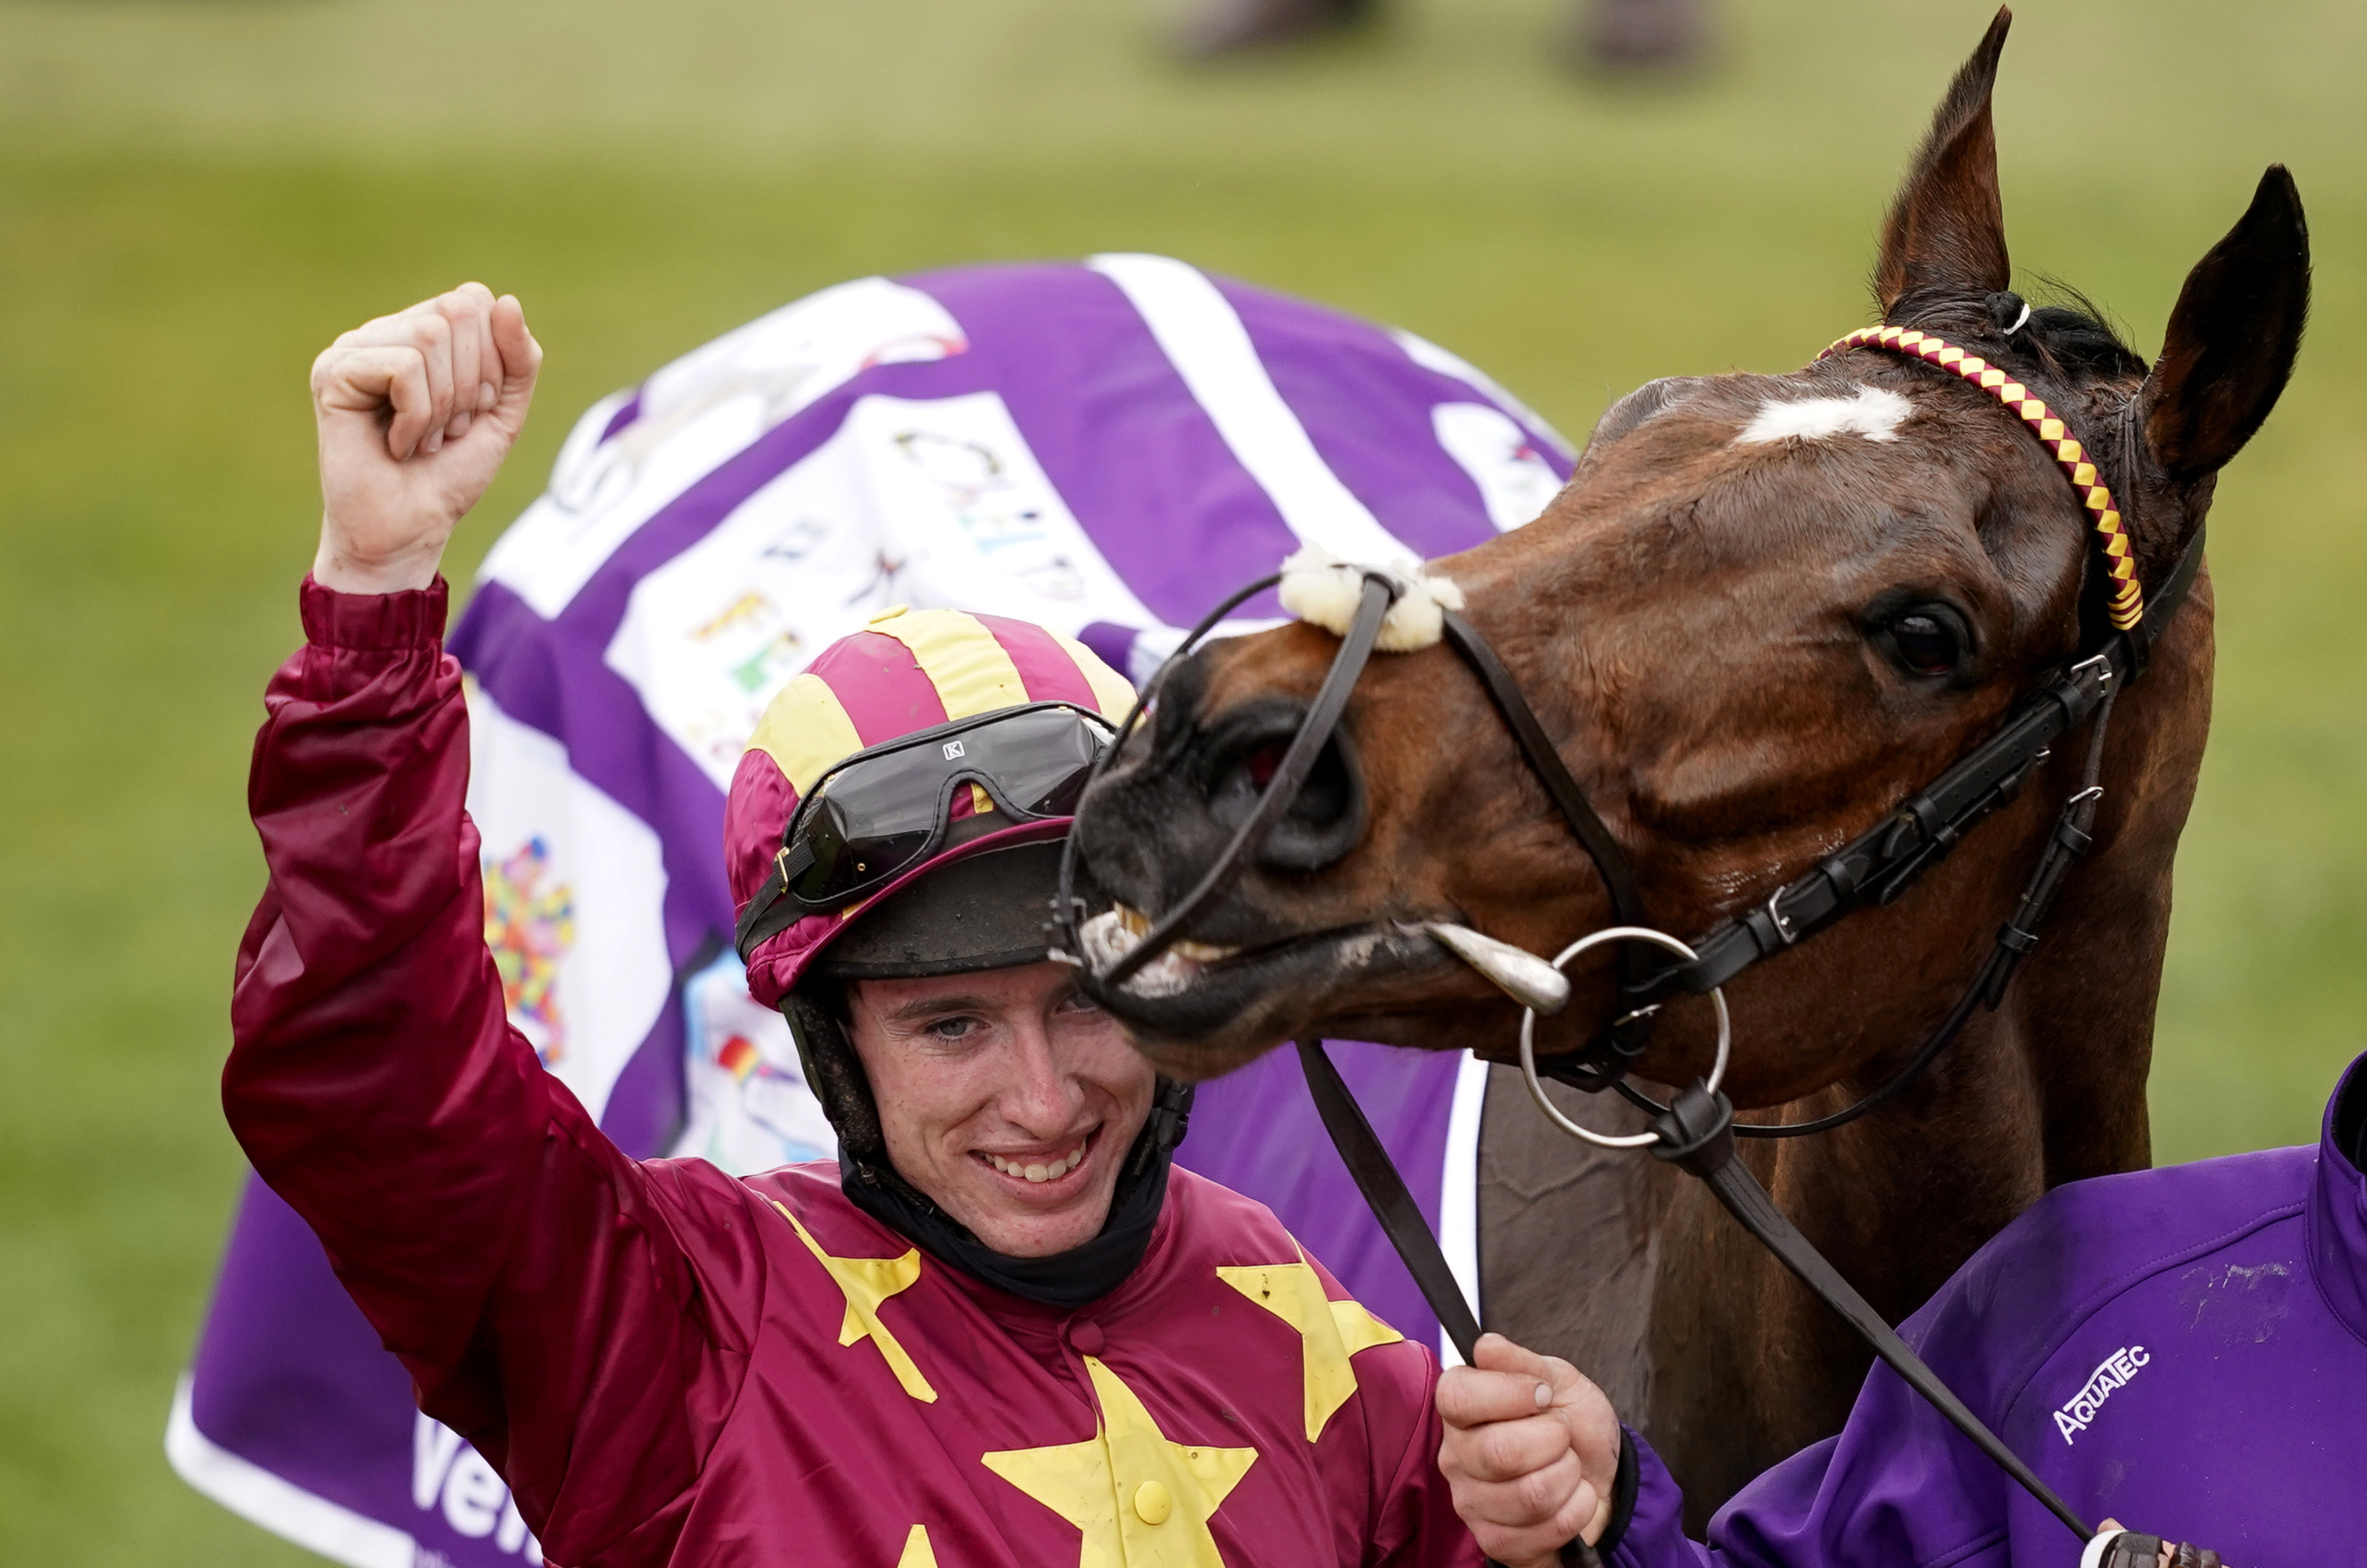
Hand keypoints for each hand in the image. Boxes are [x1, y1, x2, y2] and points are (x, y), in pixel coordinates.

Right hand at [310, 283, 540, 593]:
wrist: (410, 530)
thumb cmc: (450, 474)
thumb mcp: (502, 412)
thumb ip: (518, 359)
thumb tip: (505, 301)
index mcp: (422, 332)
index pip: (477, 300)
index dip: (495, 359)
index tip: (476, 410)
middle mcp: (384, 331)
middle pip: (457, 311)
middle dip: (471, 382)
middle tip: (449, 429)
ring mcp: (354, 348)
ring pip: (430, 337)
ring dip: (444, 405)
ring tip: (423, 440)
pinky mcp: (333, 371)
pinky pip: (404, 367)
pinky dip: (417, 416)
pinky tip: (398, 445)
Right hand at [1438, 1333, 1621, 1567]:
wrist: (1603, 1475)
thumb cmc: (1574, 1424)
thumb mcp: (1559, 1379)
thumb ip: (1522, 1362)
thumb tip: (1486, 1345)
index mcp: (1461, 1408)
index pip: (1457, 1397)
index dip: (1508, 1393)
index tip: (1542, 1393)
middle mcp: (1456, 1454)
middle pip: (1498, 1452)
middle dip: (1554, 1441)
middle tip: (1562, 1435)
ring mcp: (1471, 1501)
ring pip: (1527, 1495)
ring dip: (1567, 1477)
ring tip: (1567, 1467)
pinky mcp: (1494, 1540)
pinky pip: (1540, 1532)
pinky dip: (1573, 1511)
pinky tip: (1570, 1498)